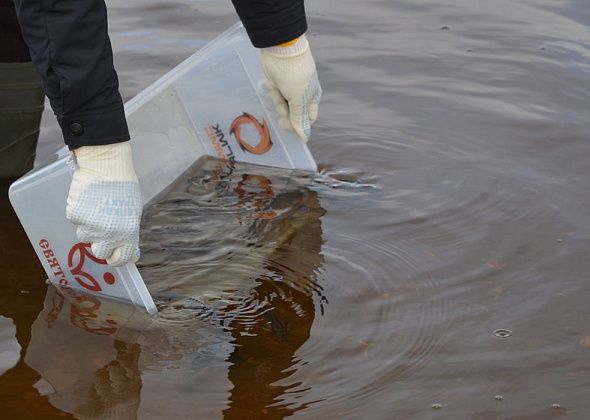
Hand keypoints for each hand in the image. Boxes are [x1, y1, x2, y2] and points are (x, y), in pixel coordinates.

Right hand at [66, 141, 141, 265]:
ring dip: (90, 228)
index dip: (117, 258)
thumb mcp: (134, 212)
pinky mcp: (74, 216)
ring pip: (86, 237)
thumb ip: (130, 233)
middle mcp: (108, 234)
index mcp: (127, 233)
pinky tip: (87, 201)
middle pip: (100, 253)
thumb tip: (130, 253)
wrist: (106, 166)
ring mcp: (89, 226)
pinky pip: (76, 222)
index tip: (115, 254)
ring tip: (97, 209)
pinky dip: (80, 214)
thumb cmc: (124, 187)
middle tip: (104, 230)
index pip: (120, 259)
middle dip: (102, 245)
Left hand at [262, 35, 321, 141]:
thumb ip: (300, 120)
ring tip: (276, 88)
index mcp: (312, 98)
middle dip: (284, 110)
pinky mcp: (277, 84)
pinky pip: (274, 95)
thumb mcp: (299, 100)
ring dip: (276, 99)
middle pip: (292, 115)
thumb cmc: (295, 76)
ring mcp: (288, 90)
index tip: (286, 125)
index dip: (297, 125)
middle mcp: (301, 95)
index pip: (306, 120)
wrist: (280, 51)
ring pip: (281, 106)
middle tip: (280, 102)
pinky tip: (271, 83)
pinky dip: (271, 91)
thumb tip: (305, 138)